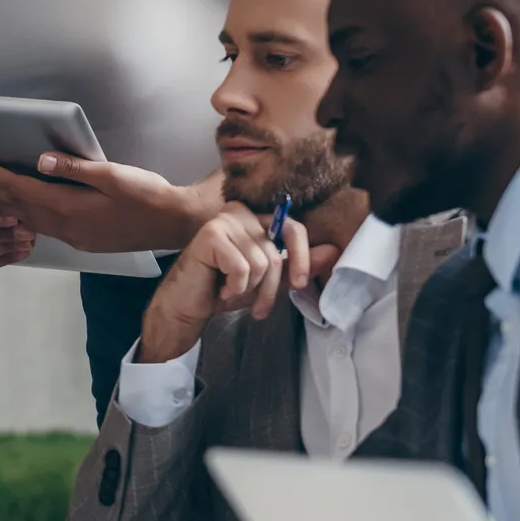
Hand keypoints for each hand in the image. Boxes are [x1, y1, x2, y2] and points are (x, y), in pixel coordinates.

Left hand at [0, 155, 207, 253]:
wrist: (174, 223)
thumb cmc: (147, 194)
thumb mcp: (113, 175)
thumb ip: (75, 168)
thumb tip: (40, 161)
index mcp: (69, 208)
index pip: (21, 190)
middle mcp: (65, 226)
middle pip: (17, 207)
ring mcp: (74, 236)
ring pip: (27, 220)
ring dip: (0, 208)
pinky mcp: (83, 239)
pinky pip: (42, 228)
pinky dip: (22, 219)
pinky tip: (14, 218)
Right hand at [138, 203, 335, 362]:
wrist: (186, 307)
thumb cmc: (223, 290)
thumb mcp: (267, 281)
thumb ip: (296, 266)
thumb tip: (333, 251)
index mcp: (255, 219)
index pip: (293, 228)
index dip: (302, 258)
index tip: (301, 284)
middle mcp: (240, 213)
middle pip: (276, 253)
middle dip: (270, 287)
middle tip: (258, 306)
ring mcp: (224, 221)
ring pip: (261, 262)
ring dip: (249, 289)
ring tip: (232, 292)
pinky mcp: (210, 234)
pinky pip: (242, 267)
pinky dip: (234, 287)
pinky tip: (220, 289)